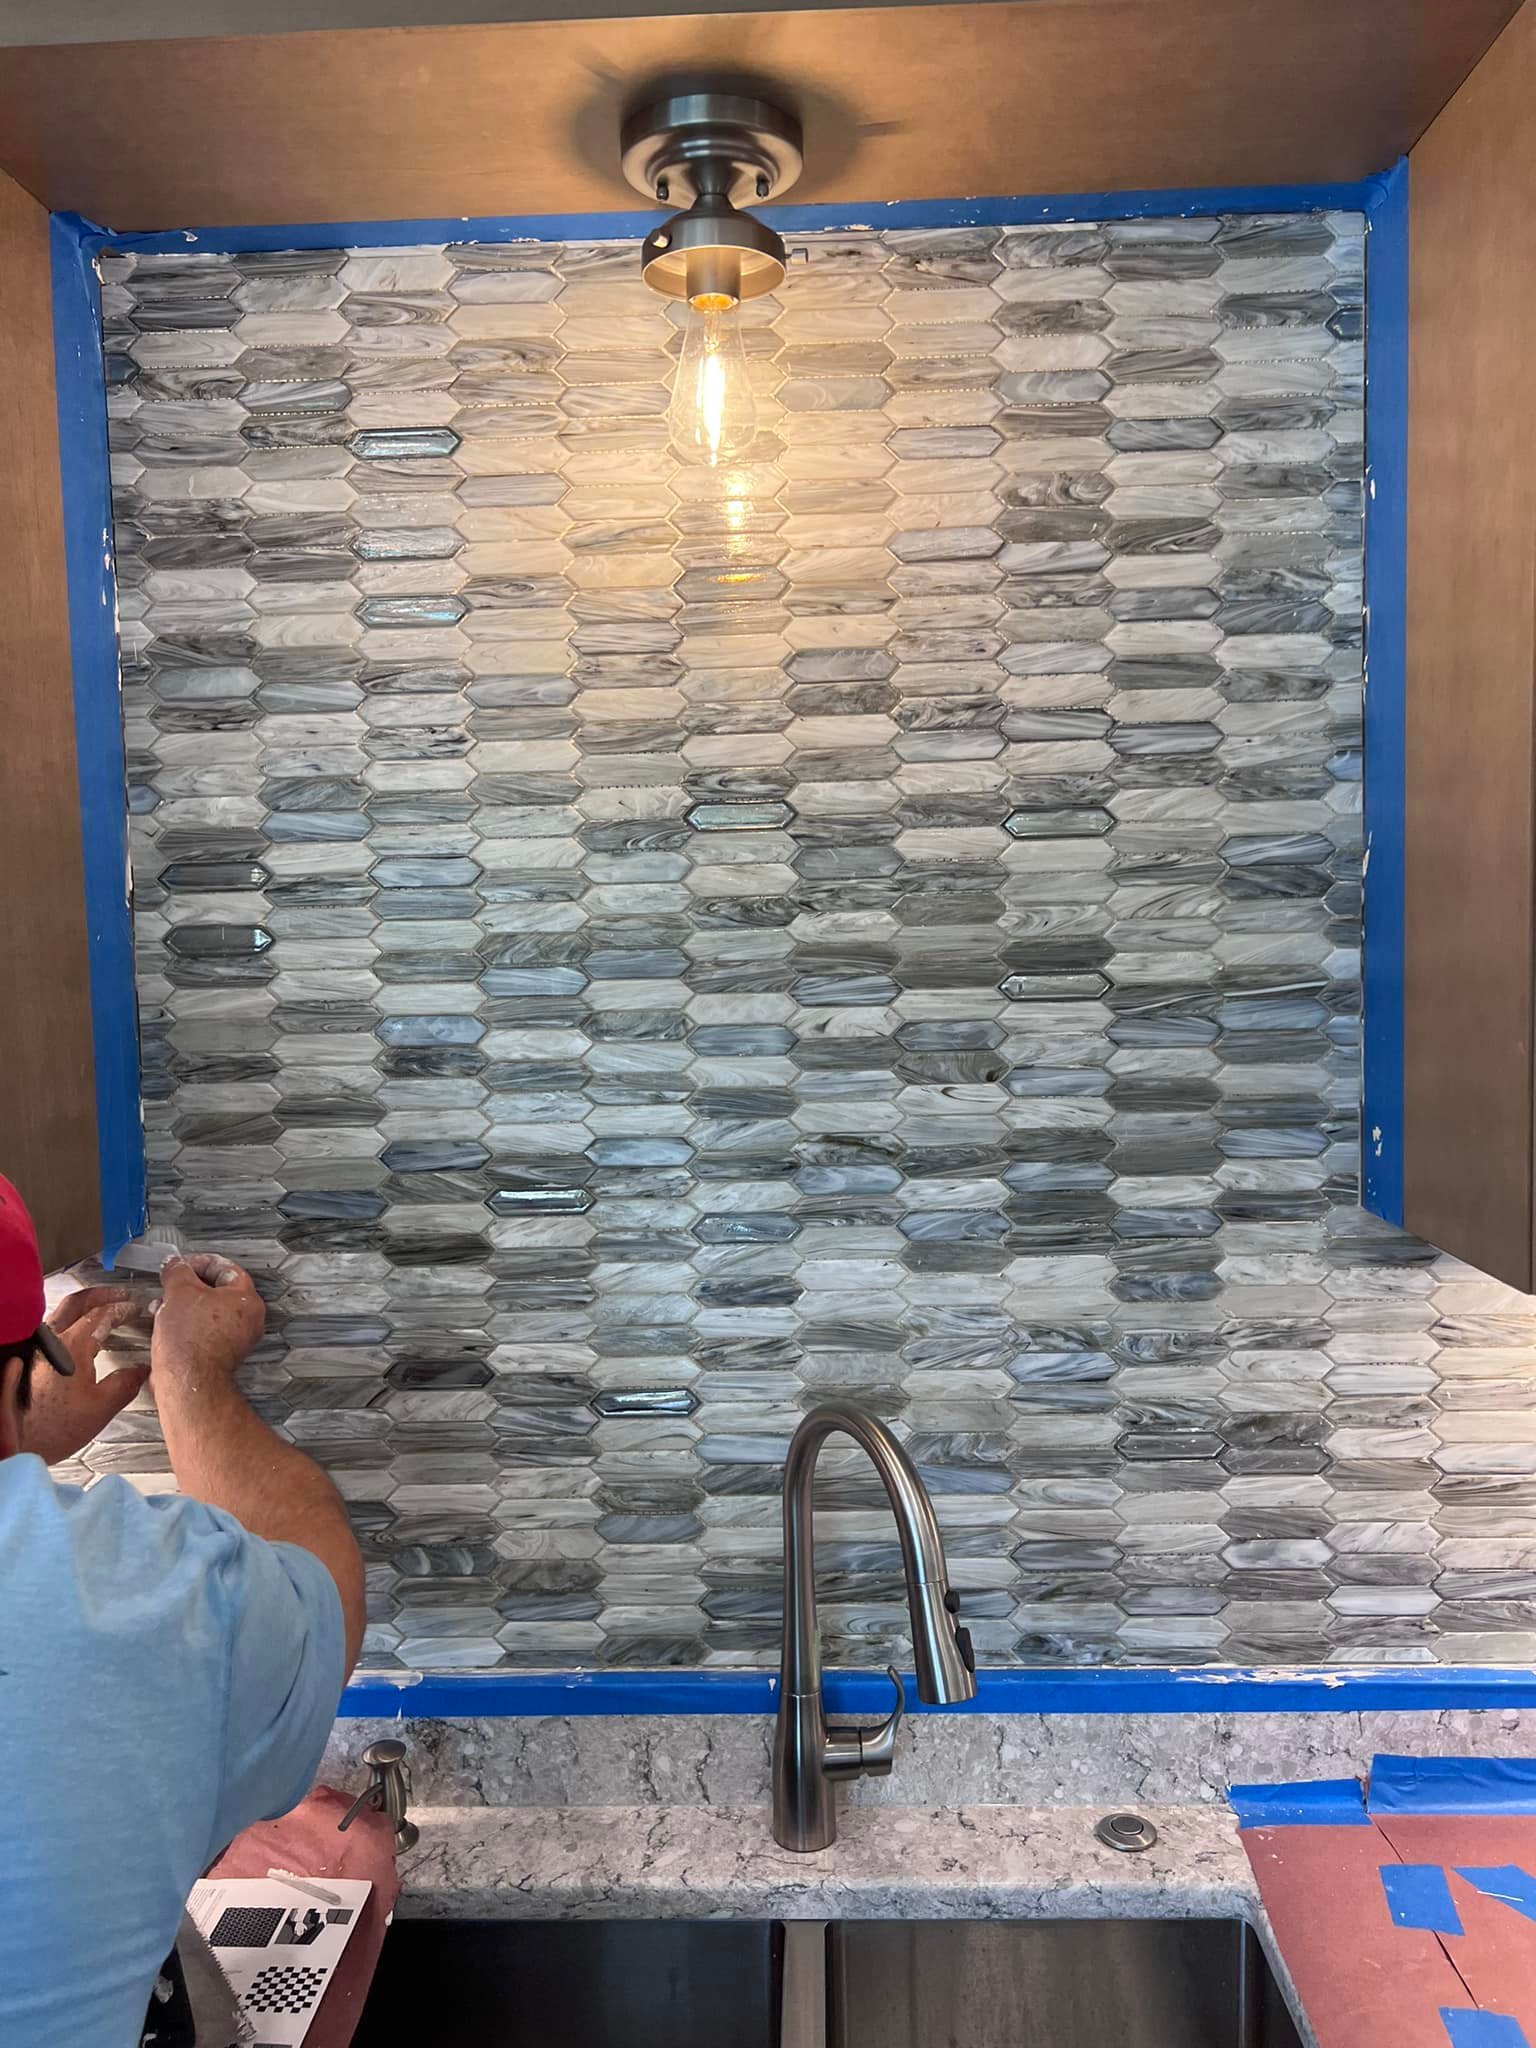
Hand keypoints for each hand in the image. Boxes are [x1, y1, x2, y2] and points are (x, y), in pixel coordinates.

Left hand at [25, 1287, 149, 1466]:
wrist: (18, 1443)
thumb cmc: (56, 1427)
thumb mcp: (102, 1406)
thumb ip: (126, 1382)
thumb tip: (143, 1370)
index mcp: (71, 1345)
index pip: (101, 1314)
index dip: (122, 1308)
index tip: (136, 1309)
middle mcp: (51, 1340)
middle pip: (77, 1303)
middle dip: (101, 1295)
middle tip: (120, 1296)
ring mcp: (37, 1349)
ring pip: (61, 1314)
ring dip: (84, 1308)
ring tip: (103, 1312)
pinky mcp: (30, 1361)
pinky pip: (54, 1329)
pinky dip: (72, 1323)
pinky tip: (82, 1337)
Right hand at [150, 1252, 265, 1395]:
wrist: (186, 1381)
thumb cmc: (190, 1342)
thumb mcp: (179, 1292)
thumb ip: (178, 1271)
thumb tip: (176, 1264)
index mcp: (247, 1301)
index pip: (227, 1269)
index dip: (200, 1262)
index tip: (182, 1264)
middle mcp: (248, 1321)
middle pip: (217, 1291)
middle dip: (189, 1286)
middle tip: (172, 1284)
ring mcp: (235, 1340)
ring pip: (208, 1312)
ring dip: (184, 1305)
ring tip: (162, 1305)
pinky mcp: (219, 1355)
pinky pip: (203, 1331)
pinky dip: (186, 1324)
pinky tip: (166, 1324)